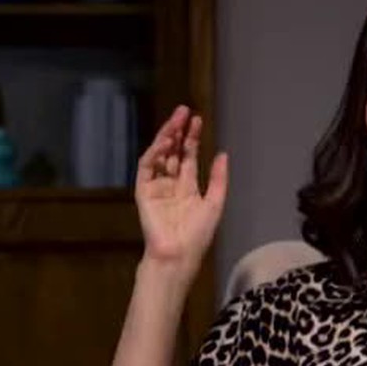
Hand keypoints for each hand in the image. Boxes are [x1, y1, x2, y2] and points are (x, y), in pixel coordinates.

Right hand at [134, 105, 227, 271]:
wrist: (179, 254)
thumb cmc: (197, 234)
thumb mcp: (214, 203)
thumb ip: (218, 179)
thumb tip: (223, 154)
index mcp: (188, 187)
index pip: (188, 156)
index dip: (192, 138)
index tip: (197, 120)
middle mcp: (171, 184)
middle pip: (173, 151)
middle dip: (177, 131)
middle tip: (183, 111)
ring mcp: (156, 187)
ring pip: (159, 156)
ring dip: (166, 138)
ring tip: (175, 122)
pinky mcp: (143, 192)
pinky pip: (147, 168)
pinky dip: (154, 154)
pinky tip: (164, 142)